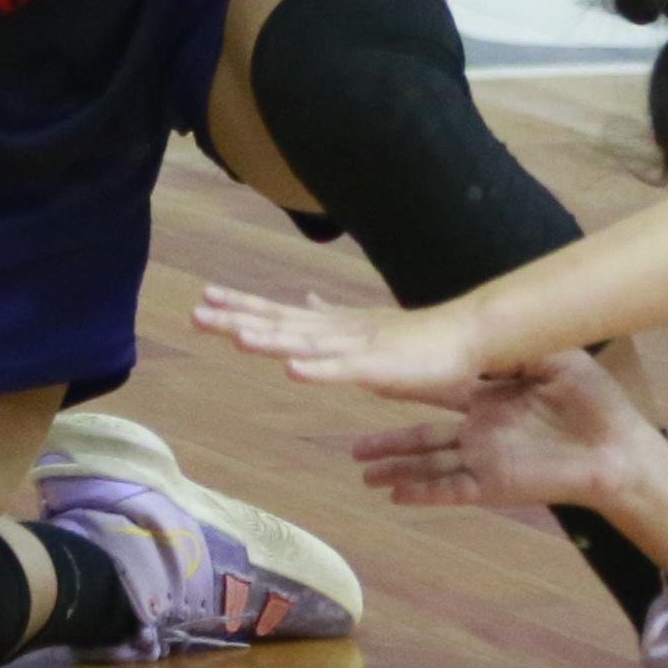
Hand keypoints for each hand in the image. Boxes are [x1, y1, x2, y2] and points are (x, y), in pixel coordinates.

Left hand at [195, 282, 486, 393]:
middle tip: (198, 313)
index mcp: (333, 326)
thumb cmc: (419, 340)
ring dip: (269, 339)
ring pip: (305, 344)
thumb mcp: (365, 330)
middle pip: (281, 324)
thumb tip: (306, 303)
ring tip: (234, 335)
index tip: (206, 297)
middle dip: (238, 318)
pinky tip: (291, 369)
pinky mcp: (379, 369)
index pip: (279, 314)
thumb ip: (332, 319)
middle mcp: (338, 331)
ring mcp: (357, 348)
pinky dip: (316, 369)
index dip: (242, 305)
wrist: (469, 335)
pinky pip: (342, 371)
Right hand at [343, 350, 660, 517]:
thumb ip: (511, 348)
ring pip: (430, 466)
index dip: (407, 386)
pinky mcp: (494, 484)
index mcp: (492, 398)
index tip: (373, 378)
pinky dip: (422, 494)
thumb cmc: (593, 401)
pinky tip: (394, 497)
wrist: (619, 449)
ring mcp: (486, 459)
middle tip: (353, 447)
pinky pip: (450, 490)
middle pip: (425, 436)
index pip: (439, 391)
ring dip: (398, 470)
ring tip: (364, 474)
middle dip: (389, 443)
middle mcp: (482, 430)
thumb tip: (477, 330)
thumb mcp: (551, 359)